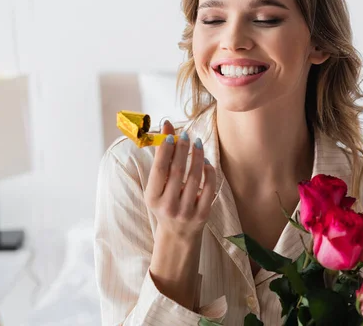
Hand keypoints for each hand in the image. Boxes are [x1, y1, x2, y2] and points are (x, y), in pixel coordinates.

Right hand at [145, 120, 215, 239]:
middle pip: (177, 171)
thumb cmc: (165, 204)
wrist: (177, 235)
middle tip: (185, 135)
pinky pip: (209, 188)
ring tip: (197, 143)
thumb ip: (161, 160)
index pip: (159, 170)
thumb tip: (166, 128)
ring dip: (197, 156)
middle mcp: (168, 206)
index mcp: (153, 198)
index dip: (165, 150)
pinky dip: (209, 172)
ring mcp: (186, 211)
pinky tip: (206, 162)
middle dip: (182, 149)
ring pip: (195, 177)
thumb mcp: (157, 187)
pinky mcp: (202, 214)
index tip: (170, 135)